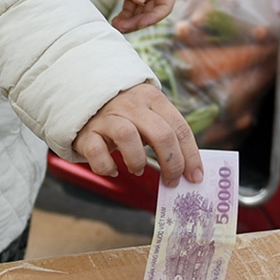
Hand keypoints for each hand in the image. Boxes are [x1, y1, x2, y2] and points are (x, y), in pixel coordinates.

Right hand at [73, 82, 202, 186]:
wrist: (85, 100)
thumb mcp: (148, 115)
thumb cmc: (125, 115)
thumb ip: (166, 133)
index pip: (179, 127)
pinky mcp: (87, 132)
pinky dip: (107, 167)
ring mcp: (107, 117)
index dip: (190, 155)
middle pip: (160, 134)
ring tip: (138, 170)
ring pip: (128, 137)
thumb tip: (188, 169)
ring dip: (138, 161)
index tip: (195, 177)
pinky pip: (97, 152)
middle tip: (172, 181)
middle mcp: (131, 104)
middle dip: (172, 163)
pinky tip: (113, 170)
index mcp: (152, 98)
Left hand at [112, 0, 175, 32]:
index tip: (141, 22)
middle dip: (138, 22)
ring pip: (140, 14)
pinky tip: (117, 21)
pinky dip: (124, 16)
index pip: (165, 5)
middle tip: (124, 26)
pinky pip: (130, 9)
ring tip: (117, 25)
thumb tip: (139, 0)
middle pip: (151, 13)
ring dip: (130, 21)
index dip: (155, 17)